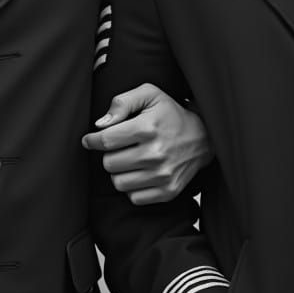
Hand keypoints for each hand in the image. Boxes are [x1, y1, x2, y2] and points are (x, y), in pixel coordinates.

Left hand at [81, 83, 213, 204]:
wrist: (203, 137)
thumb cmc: (171, 113)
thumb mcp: (149, 95)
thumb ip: (122, 103)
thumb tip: (100, 125)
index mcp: (147, 128)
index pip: (106, 140)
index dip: (92, 140)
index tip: (90, 139)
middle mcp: (155, 154)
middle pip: (109, 163)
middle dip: (109, 154)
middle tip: (119, 147)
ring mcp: (162, 175)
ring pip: (118, 183)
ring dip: (119, 172)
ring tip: (129, 160)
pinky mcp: (168, 191)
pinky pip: (133, 197)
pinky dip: (132, 187)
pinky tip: (140, 173)